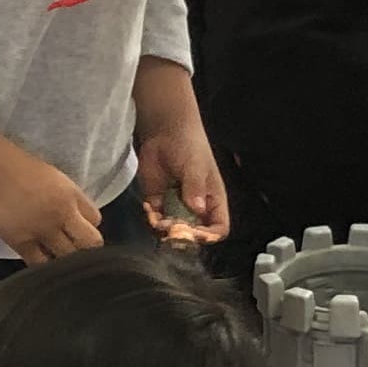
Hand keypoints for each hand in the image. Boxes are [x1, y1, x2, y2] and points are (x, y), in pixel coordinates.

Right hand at [0, 126, 106, 262]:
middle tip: (73, 248)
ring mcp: (43, 230)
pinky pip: (40, 265)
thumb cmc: (12, 162)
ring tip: (56, 257)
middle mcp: (62, 213)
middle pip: (91, 243)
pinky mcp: (21, 243)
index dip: (87, 225)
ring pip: (69, 258)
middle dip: (85, 248)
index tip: (78, 228)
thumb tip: (69, 214)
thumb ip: (63, 195)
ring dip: (65, 259)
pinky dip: (43, 267)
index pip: (96, 219)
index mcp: (71, 193)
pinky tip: (39, 261)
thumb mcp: (49, 174)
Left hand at [132, 64, 227, 244]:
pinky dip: (151, 220)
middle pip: (193, 234)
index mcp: (212, 201)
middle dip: (182, 235)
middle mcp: (196, 208)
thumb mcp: (196, 165)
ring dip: (164, 230)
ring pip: (172, 231)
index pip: (218, 228)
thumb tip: (197, 208)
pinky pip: (155, 221)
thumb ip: (195, 187)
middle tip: (171, 227)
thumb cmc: (189, 145)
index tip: (194, 234)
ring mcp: (176, 207)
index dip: (208, 236)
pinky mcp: (157, 203)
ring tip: (158, 218)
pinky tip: (149, 207)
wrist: (164, 130)